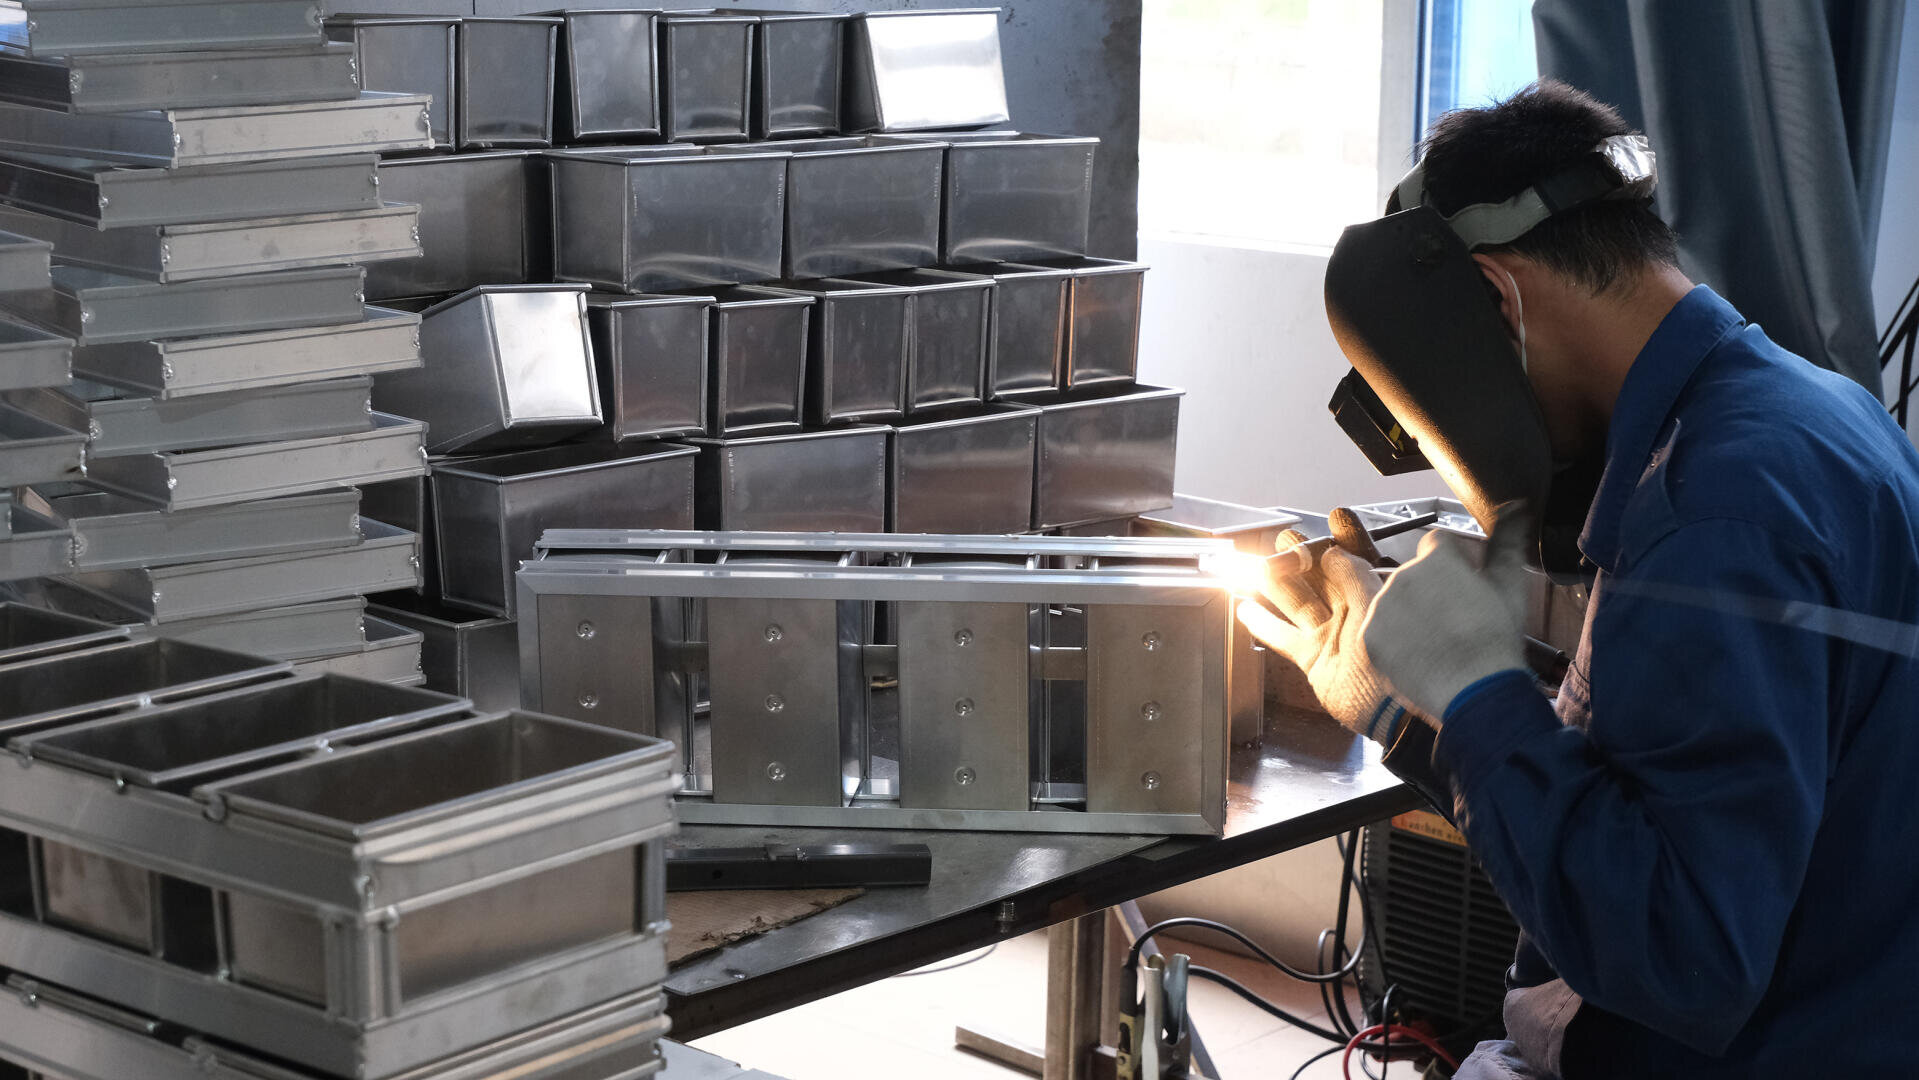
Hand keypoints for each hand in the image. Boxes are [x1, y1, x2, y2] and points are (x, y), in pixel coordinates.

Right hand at [1235, 529, 1409, 743]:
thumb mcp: (1378, 606)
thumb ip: (1354, 576)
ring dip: (1276, 582)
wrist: (1394, 709)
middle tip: (1284, 540)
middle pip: (1320, 578)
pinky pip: (1282, 636)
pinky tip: (1245, 609)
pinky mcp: (1313, 658)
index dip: (1343, 540)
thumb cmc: (1398, 659)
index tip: (1334, 520)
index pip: (1354, 561)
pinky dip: (1262, 623)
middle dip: (1301, 557)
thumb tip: (1334, 552)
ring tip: (1257, 564)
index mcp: (1375, 598)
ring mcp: (1331, 636)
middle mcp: (1352, 615)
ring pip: (1297, 601)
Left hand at [1361, 504, 1532, 719]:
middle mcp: (1402, 575)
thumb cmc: (1497, 638)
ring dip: (1411, 616)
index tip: (1465, 589)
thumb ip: (1507, 543)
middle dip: (1431, 591)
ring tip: (1439, 642)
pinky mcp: (1369, 637)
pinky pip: (1380, 631)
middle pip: (1414, 574)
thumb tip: (1515, 508)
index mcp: (1436, 557)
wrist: (1476, 689)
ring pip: (1395, 602)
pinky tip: (1421, 655)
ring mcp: (1382, 607)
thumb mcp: (1509, 586)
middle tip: (1455, 621)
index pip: (1438, 545)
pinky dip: (1396, 642)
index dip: (1455, 566)